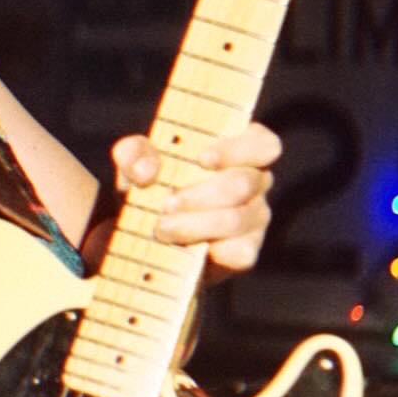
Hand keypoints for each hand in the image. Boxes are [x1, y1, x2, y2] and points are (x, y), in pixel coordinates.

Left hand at [110, 121, 279, 277]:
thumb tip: (145, 169)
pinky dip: (205, 249)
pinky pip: (237, 252)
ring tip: (162, 228)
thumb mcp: (136, 164)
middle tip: (165, 204)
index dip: (236, 149)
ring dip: (194, 224)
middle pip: (243, 183)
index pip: (262, 144)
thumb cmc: (152, 184)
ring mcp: (255, 218)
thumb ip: (134, 154)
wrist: (145, 235)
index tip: (202, 159)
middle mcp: (257, 181)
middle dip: (200, 194)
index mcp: (241, 149)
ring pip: (236, 219)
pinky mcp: (246, 251)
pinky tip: (182, 247)